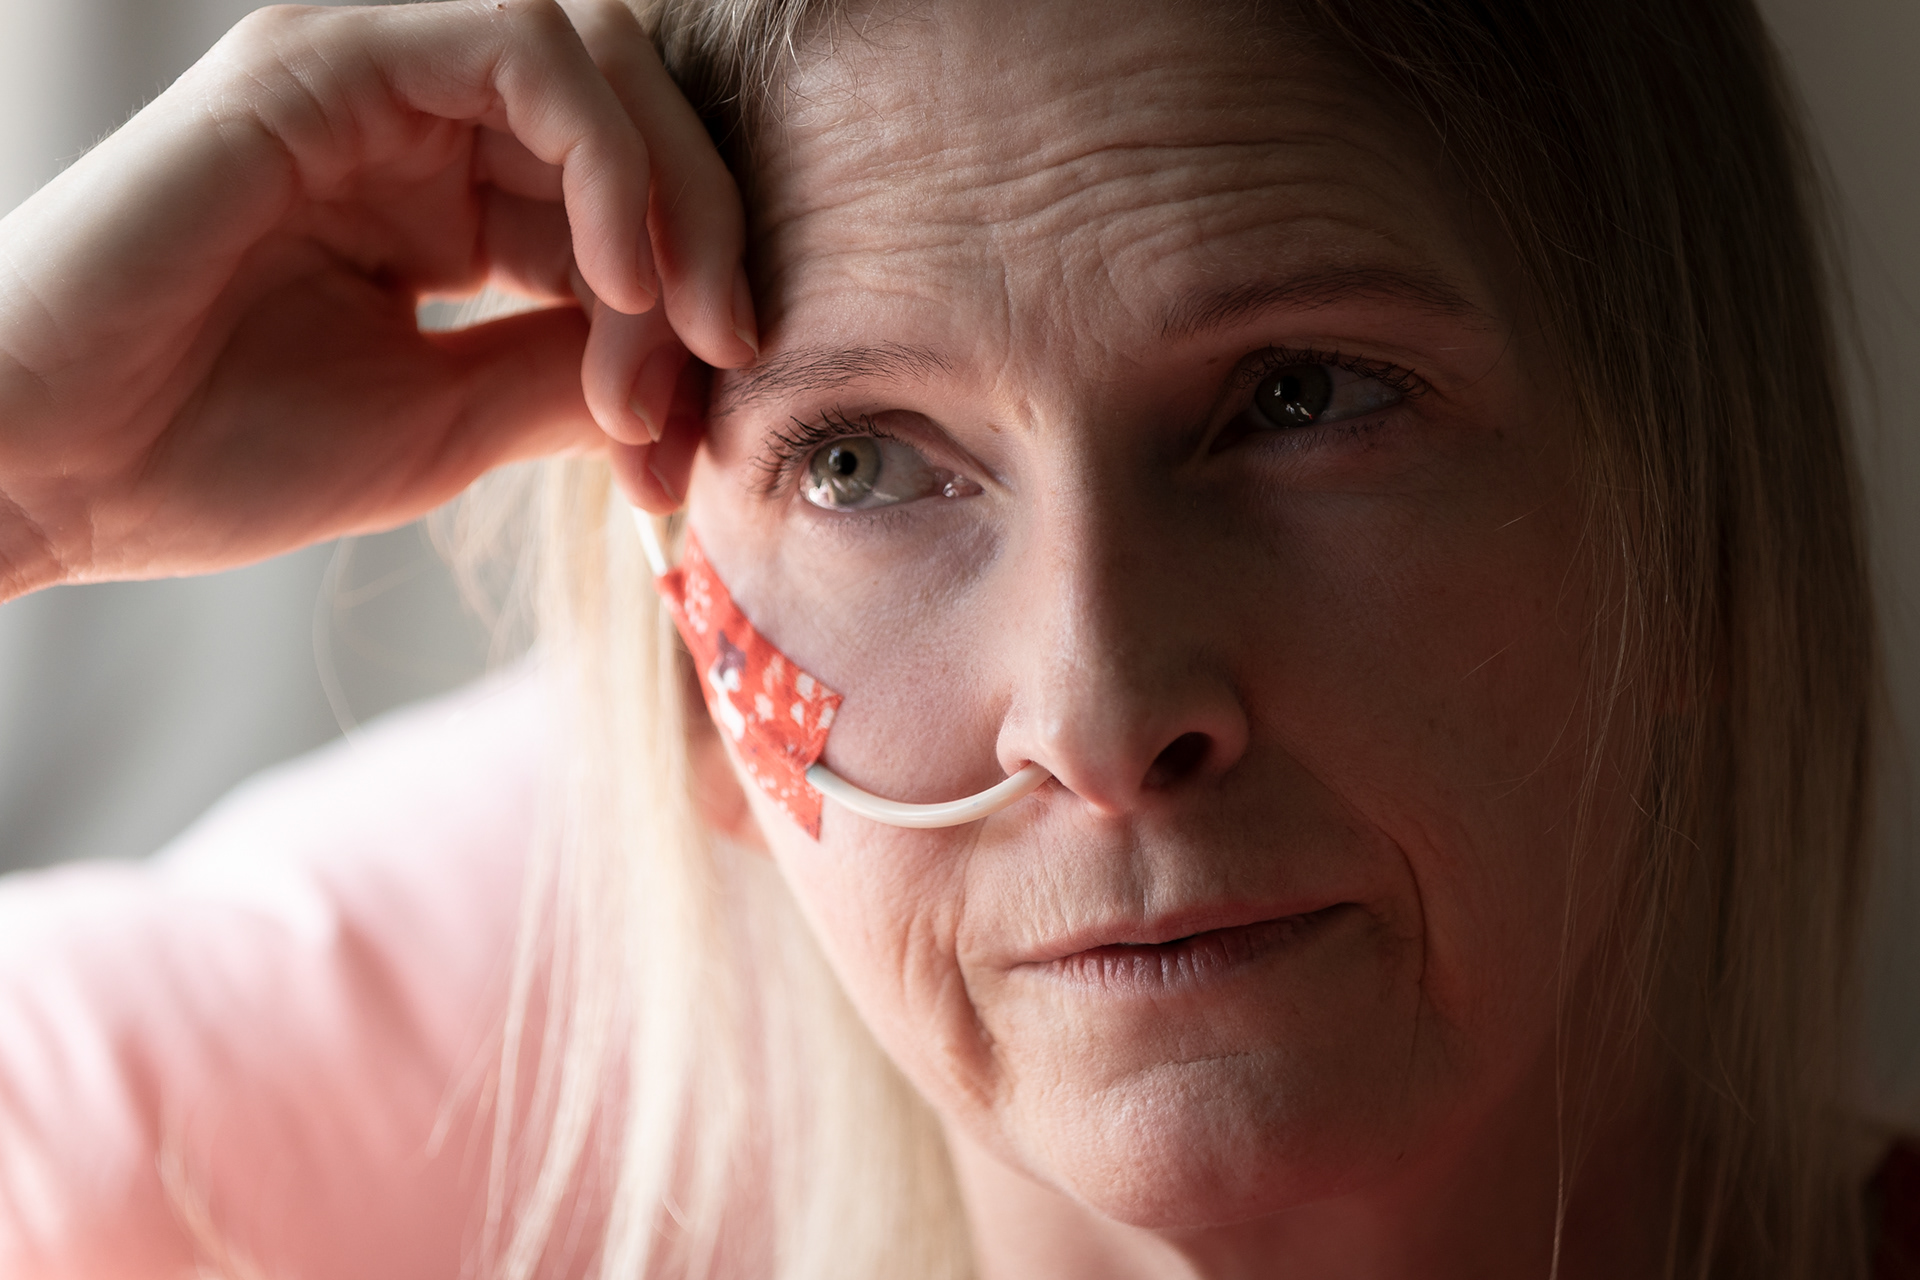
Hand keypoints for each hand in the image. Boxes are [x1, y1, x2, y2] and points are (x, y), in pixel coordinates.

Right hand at [0, 0, 744, 599]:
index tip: (701, 428)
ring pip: (601, 63)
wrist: (51, 473)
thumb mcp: (450, 421)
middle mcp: (414, 122)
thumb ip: (573, 374)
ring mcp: (368, 78)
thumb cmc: (217, 454)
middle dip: (712, 233)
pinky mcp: (323, 58)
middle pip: (634, 115)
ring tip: (681, 326)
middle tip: (733, 352)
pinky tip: (624, 278)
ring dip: (674, 195)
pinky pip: (523, 49)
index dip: (691, 303)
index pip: (625, 202)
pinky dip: (607, 153)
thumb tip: (696, 364)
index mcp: (444, 200)